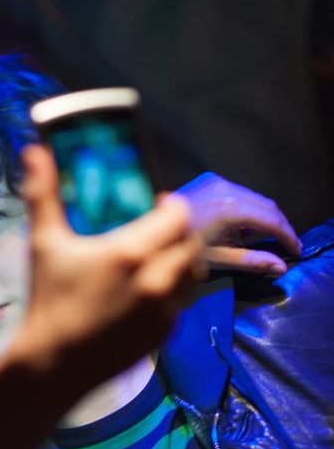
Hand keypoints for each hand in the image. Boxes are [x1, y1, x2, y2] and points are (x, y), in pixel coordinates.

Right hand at [19, 144, 205, 386]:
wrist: (53, 365)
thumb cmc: (48, 301)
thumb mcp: (44, 245)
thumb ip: (43, 195)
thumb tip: (33, 150)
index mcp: (132, 252)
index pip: (178, 215)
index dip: (173, 205)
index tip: (158, 203)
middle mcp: (158, 280)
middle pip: (192, 242)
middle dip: (181, 230)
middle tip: (159, 228)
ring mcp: (165, 310)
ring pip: (195, 272)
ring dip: (184, 258)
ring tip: (160, 256)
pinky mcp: (164, 333)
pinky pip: (183, 301)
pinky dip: (174, 289)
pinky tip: (149, 289)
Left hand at [172, 172, 301, 274]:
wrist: (151, 230)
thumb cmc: (180, 248)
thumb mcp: (217, 259)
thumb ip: (250, 261)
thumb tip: (280, 267)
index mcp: (228, 208)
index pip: (269, 219)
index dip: (286, 235)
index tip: (296, 250)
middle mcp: (225, 188)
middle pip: (265, 205)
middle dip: (279, 226)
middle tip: (289, 245)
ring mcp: (216, 182)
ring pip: (254, 198)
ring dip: (263, 218)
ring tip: (268, 239)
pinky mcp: (210, 180)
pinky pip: (239, 193)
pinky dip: (247, 210)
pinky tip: (242, 229)